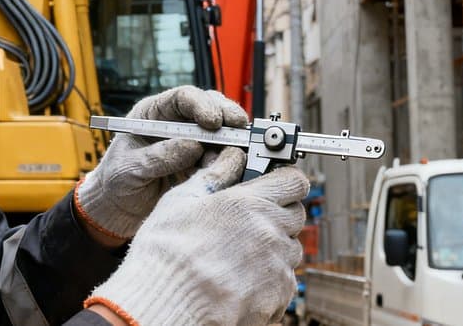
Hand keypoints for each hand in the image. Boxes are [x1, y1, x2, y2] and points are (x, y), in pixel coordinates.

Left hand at [75, 86, 248, 240]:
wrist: (119, 209)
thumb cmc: (115, 181)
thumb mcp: (129, 168)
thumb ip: (158, 156)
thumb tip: (192, 145)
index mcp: (154, 114)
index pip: (182, 98)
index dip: (201, 104)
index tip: (212, 121)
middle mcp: (177, 124)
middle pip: (210, 108)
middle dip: (227, 117)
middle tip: (240, 130)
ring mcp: (193, 143)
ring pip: (222, 134)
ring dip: (230, 144)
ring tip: (229, 159)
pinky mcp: (202, 164)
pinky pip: (222, 159)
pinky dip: (228, 163)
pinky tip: (227, 171)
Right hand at [86, 147, 309, 325]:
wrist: (166, 304)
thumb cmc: (166, 253)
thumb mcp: (180, 200)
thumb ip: (213, 176)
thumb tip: (230, 159)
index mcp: (250, 203)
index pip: (294, 181)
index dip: (286, 180)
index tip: (275, 184)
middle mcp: (270, 233)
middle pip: (296, 214)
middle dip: (279, 214)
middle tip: (250, 221)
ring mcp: (277, 267)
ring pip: (291, 249)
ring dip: (274, 248)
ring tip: (239, 255)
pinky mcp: (278, 297)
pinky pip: (285, 281)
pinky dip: (270, 278)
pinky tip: (241, 279)